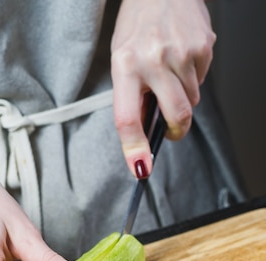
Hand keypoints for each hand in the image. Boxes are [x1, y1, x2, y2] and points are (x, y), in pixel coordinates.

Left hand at [111, 0, 215, 177]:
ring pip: (191, 101)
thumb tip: (143, 135)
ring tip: (170, 73)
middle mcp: (153, 59)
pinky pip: (201, 81)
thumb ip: (132, 98)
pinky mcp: (203, 46)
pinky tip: (182, 59)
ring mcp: (181, 52)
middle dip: (176, 130)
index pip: (127, 119)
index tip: (141, 169)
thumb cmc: (137, 27)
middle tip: (170, 129)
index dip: (135, 149)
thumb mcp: (122, 61)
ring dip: (182, 98)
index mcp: (125, 66)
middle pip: (175, 116)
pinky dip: (193, 78)